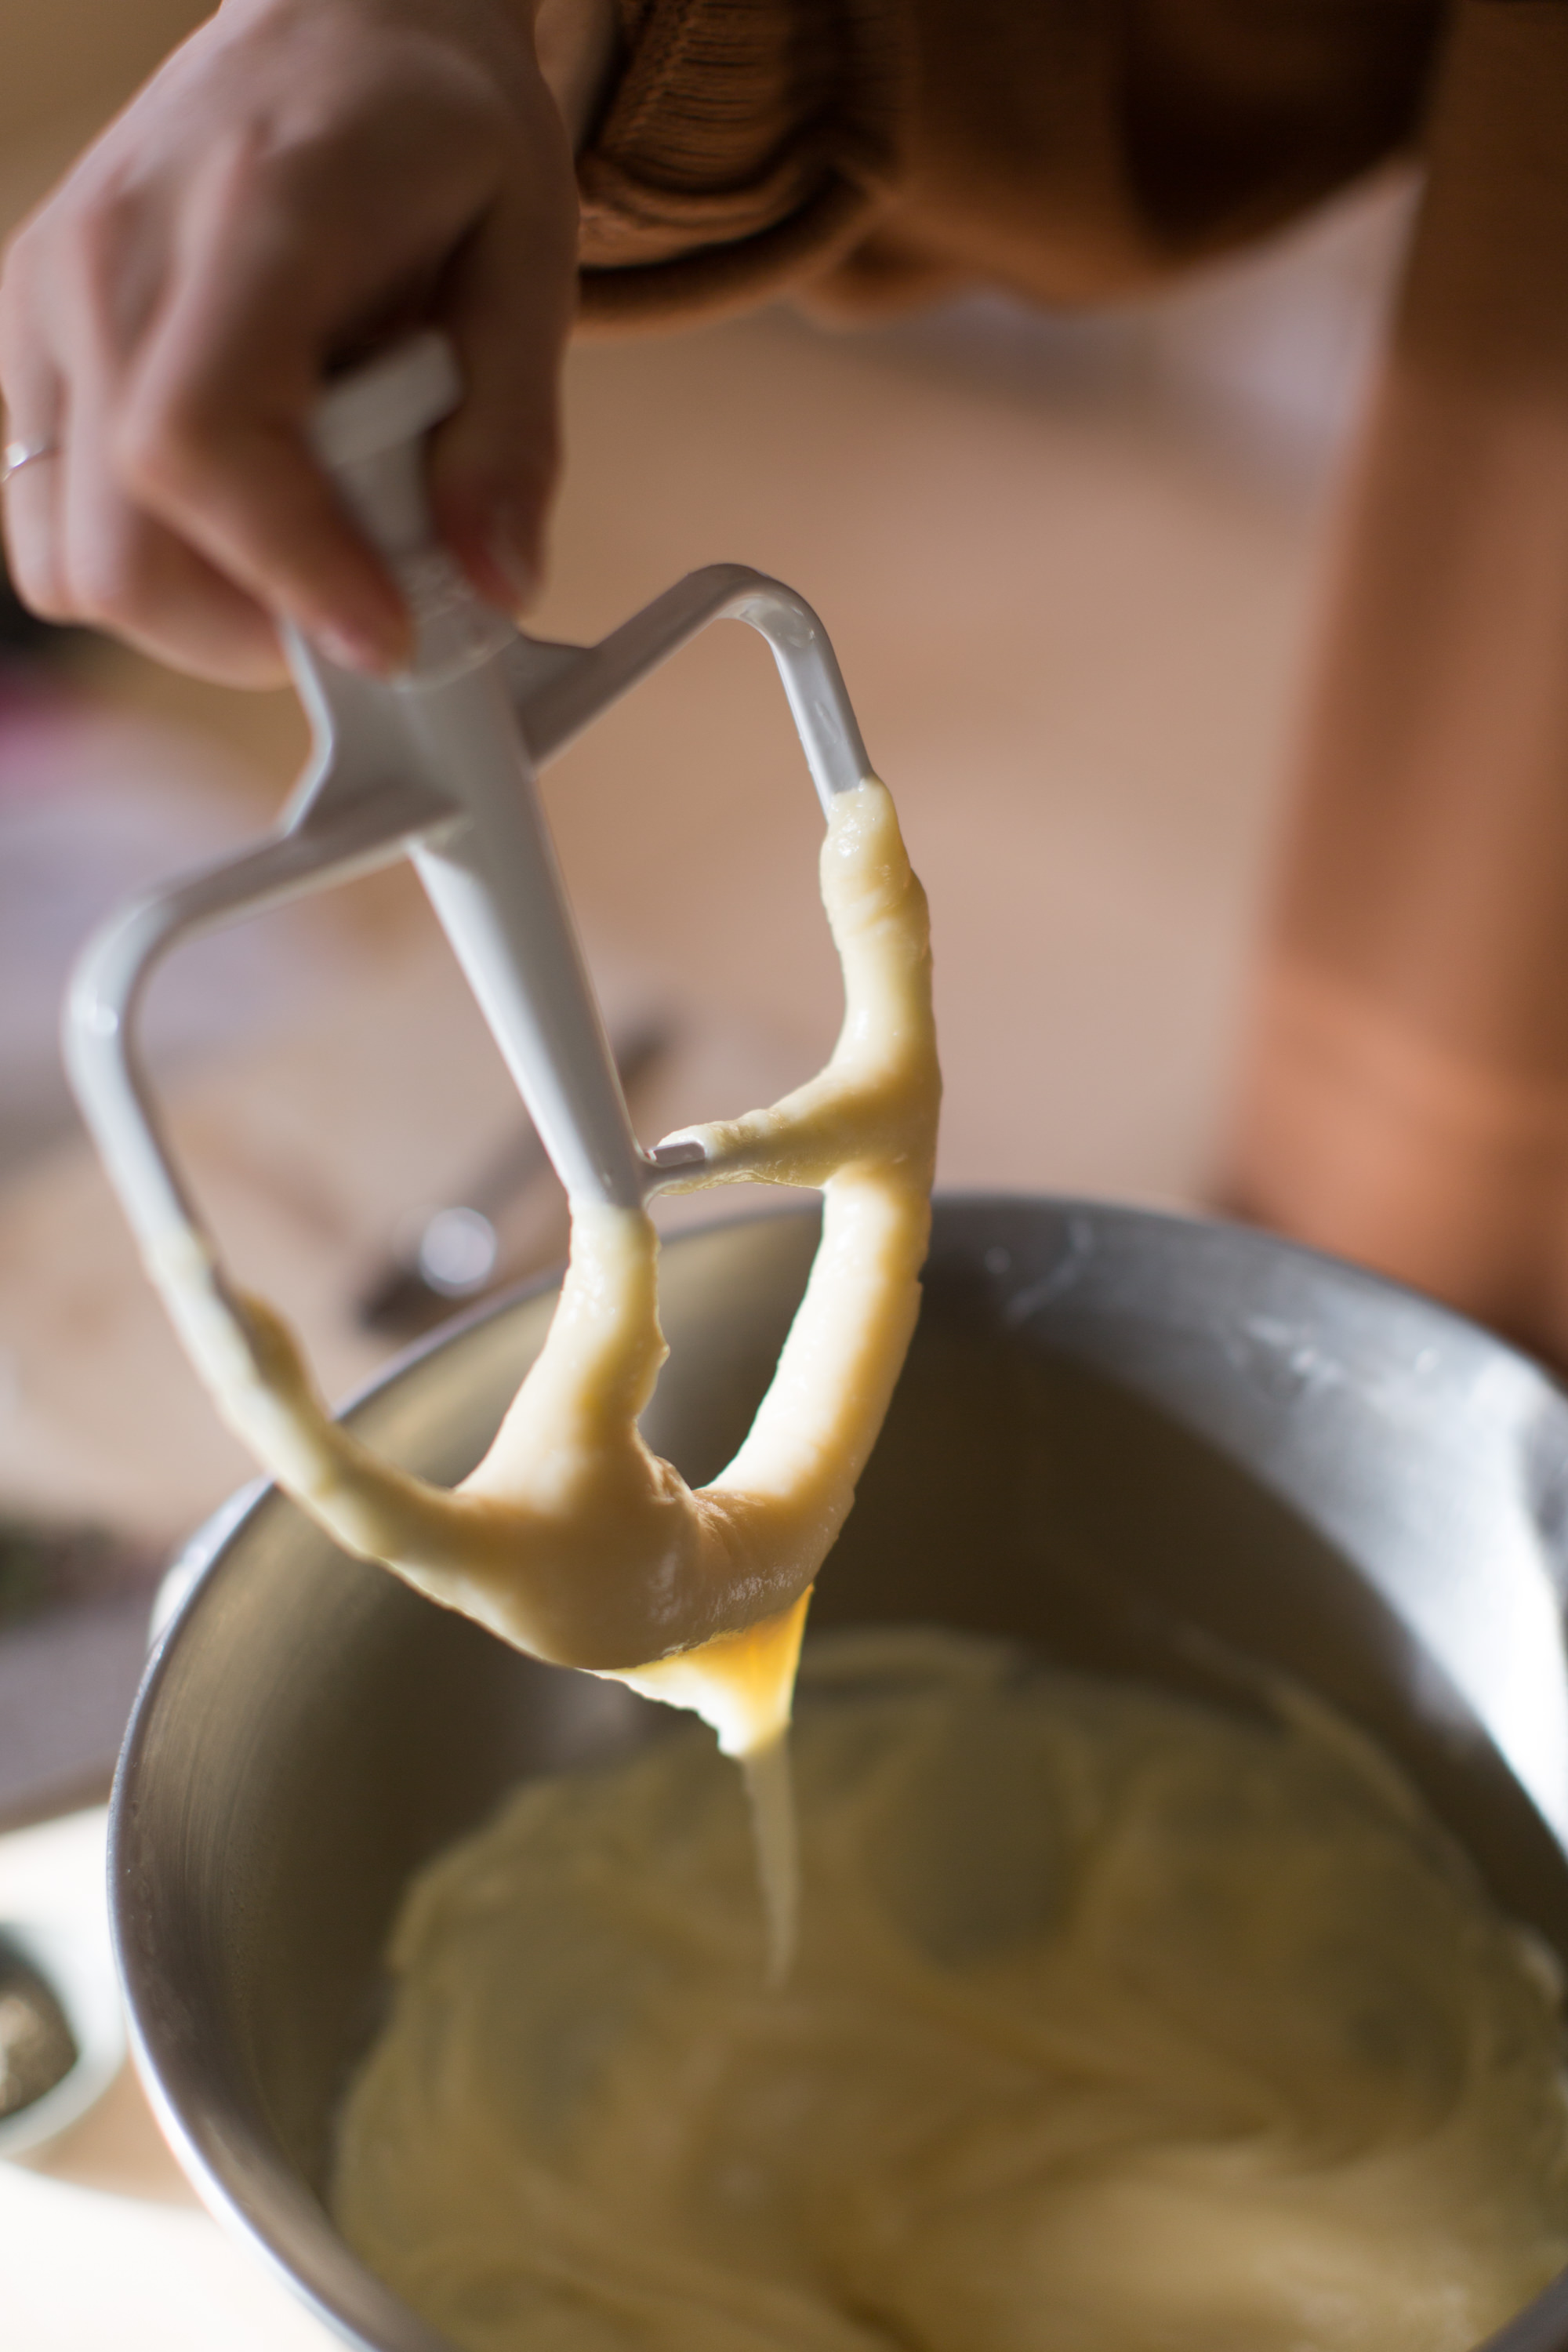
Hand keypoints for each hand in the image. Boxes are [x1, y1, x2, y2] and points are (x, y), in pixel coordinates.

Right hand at [0, 0, 591, 684]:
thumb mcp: (529, 255)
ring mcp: (47, 301)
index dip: (289, 573)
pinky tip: (244, 519)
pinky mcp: (27, 342)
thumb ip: (514, 430)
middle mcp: (113, 260)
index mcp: (249, 218)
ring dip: (200, 614)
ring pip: (68, 561)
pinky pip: (51, 525)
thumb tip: (496, 585)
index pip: (200, 440)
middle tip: (361, 612)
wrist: (337, 20)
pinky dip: (153, 566)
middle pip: (118, 544)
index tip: (388, 635)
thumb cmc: (436, 131)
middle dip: (252, 630)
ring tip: (307, 562)